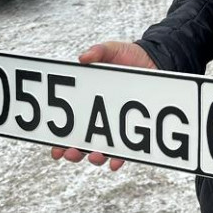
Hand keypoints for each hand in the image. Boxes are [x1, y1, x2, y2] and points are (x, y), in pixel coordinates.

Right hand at [51, 40, 156, 170]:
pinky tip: (115, 161)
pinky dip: (120, 158)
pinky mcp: (136, 129)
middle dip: (74, 152)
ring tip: (94, 155)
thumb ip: (99, 52)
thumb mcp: (112, 51)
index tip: (54, 148)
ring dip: (95, 156)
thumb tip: (82, 58)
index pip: (70, 125)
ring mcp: (118, 125)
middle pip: (83, 143)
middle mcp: (101, 118)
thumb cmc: (130, 56)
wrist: (158, 60)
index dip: (60, 139)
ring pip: (103, 150)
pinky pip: (127, 150)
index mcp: (89, 101)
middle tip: (70, 152)